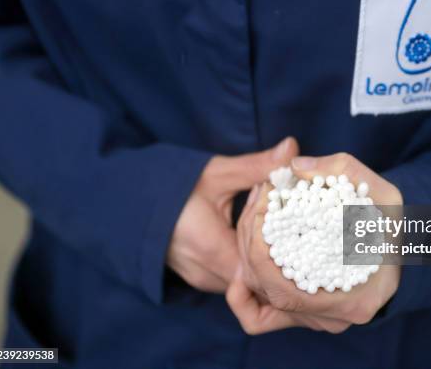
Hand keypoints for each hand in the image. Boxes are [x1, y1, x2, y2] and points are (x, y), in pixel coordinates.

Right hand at [167, 137, 298, 292]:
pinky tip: (257, 245)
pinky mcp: (200, 279)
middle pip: (257, 279)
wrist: (129, 204)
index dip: (285, 252)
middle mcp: (207, 274)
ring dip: (261, 264)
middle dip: (276, 257)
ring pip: (246, 282)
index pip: (263, 268)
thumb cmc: (171, 187)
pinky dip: (246, 265)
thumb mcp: (216, 173)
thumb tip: (292, 147)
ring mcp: (202, 280)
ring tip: (280, 239)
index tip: (301, 230)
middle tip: (297, 233)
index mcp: (212, 249)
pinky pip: (233, 280)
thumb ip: (256, 165)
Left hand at [227, 153, 402, 333]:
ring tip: (257, 210)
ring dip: (249, 249)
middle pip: (267, 290)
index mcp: (355, 301)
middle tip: (258, 200)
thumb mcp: (384, 194)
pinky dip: (248, 282)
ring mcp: (317, 320)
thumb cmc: (393, 226)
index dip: (260, 251)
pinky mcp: (306, 313)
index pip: (285, 289)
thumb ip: (343, 171)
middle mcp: (332, 320)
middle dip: (251, 241)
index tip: (262, 208)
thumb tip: (295, 168)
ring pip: (261, 293)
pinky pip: (262, 309)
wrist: (401, 250)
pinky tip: (251, 248)